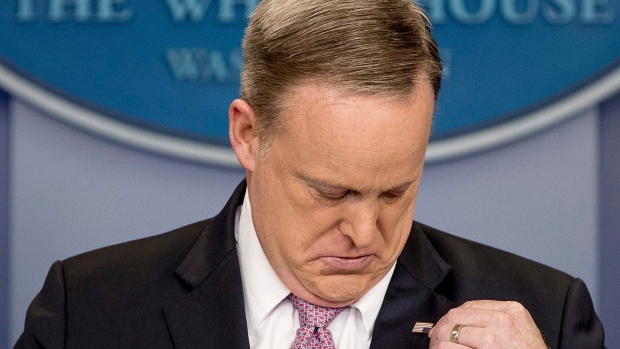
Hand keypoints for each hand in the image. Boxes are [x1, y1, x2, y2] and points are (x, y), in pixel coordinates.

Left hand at [428, 300, 547, 348]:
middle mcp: (502, 321)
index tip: (443, 326)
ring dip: (438, 343)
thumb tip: (459, 322)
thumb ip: (494, 321)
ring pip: (450, 334)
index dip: (452, 317)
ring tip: (436, 348)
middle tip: (434, 339)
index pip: (469, 306)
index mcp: (511, 310)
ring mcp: (494, 339)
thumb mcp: (519, 330)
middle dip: (441, 328)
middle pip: (456, 317)